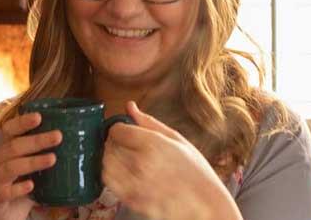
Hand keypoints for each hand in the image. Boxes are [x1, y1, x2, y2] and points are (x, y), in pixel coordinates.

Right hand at [0, 112, 61, 219]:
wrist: (3, 215)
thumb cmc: (20, 188)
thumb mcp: (32, 171)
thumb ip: (47, 159)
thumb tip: (82, 149)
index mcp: (6, 151)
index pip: (9, 130)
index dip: (22, 122)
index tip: (40, 117)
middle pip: (14, 146)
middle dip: (36, 140)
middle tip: (58, 136)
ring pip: (11, 167)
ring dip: (32, 162)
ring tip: (52, 159)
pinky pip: (6, 191)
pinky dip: (19, 188)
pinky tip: (31, 185)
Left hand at [101, 102, 239, 219]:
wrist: (205, 203)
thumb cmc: (195, 170)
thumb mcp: (177, 139)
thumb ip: (149, 122)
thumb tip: (129, 106)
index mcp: (153, 145)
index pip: (116, 130)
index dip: (119, 128)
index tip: (125, 131)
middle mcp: (140, 164)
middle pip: (108, 146)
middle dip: (114, 143)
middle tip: (125, 145)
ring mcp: (134, 184)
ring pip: (105, 164)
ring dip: (110, 158)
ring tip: (126, 159)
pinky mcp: (132, 200)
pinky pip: (109, 183)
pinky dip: (111, 175)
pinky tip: (125, 173)